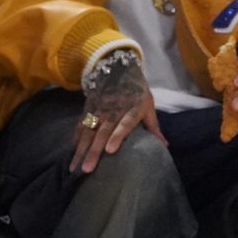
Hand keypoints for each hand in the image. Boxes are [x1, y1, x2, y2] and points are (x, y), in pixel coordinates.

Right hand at [70, 52, 165, 172]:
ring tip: (75, 168)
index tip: (110, 151)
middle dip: (93, 151)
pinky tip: (72, 154)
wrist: (118, 68)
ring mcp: (98, 109)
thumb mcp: (149, 105)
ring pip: (88, 131)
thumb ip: (153, 126)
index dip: (117, 136)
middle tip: (87, 170)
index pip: (125, 123)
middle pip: (102, 131)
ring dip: (80, 150)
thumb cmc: (137, 91)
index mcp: (132, 108)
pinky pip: (80, 125)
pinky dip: (75, 140)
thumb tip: (165, 146)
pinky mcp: (88, 108)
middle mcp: (113, 109)